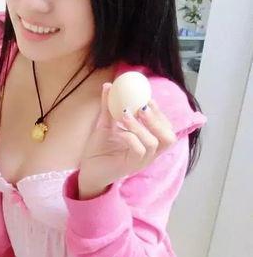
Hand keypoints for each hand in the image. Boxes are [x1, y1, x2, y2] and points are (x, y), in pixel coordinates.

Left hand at [78, 82, 177, 197]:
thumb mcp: (105, 125)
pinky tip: (120, 131)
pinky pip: (139, 150)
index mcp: (148, 142)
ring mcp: (141, 161)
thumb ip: (108, 107)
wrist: (87, 170)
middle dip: (158, 119)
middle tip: (142, 106)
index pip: (166, 128)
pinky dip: (131, 137)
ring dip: (141, 126)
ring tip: (125, 115)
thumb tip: (109, 85)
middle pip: (169, 137)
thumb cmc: (99, 150)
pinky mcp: (130, 166)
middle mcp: (149, 152)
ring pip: (154, 142)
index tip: (148, 98)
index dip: (160, 113)